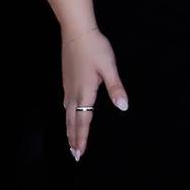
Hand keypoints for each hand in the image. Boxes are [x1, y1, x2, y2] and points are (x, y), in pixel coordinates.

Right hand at [61, 27, 127, 160]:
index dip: (82, 137)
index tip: (80, 153)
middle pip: (72, 121)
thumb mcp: (110, 68)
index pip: (83, 120)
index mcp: (85, 93)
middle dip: (73, 139)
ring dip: (69, 129)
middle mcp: (74, 94)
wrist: (77, 33)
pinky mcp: (67, 82)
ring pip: (67, 114)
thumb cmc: (96, 49)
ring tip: (70, 142)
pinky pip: (65, 105)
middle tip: (75, 156)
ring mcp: (68, 88)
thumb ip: (116, 88)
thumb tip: (123, 107)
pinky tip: (68, 116)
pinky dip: (67, 117)